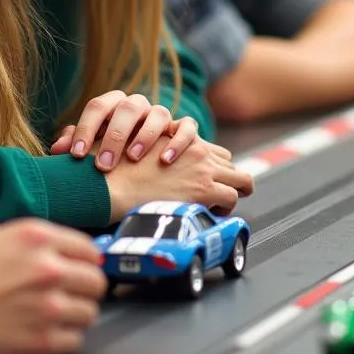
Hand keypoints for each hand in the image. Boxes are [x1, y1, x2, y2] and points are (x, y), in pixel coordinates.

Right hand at [0, 217, 105, 353]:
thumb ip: (4, 229)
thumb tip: (10, 236)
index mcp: (37, 237)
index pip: (88, 248)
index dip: (86, 258)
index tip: (84, 266)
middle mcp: (49, 269)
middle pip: (96, 280)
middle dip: (86, 286)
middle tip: (76, 292)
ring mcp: (48, 306)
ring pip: (90, 311)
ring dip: (78, 313)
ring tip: (63, 314)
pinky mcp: (42, 341)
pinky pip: (75, 340)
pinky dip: (67, 337)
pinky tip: (52, 333)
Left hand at [49, 90, 198, 169]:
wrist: (146, 160)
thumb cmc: (111, 153)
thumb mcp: (93, 148)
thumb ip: (76, 144)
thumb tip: (56, 148)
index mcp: (113, 106)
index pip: (98, 106)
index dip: (86, 128)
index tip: (77, 155)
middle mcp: (138, 106)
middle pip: (127, 107)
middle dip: (114, 136)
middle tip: (103, 165)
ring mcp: (161, 115)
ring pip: (158, 113)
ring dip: (146, 134)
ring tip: (133, 158)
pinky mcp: (183, 128)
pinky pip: (187, 127)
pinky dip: (178, 141)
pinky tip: (165, 160)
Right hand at [103, 133, 253, 221]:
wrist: (113, 185)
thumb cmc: (116, 169)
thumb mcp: (135, 146)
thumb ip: (149, 148)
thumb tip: (129, 153)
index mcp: (182, 138)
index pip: (213, 150)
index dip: (213, 167)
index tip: (206, 180)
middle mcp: (198, 150)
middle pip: (229, 163)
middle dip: (226, 179)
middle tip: (217, 195)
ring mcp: (203, 169)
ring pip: (240, 179)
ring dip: (232, 192)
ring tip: (220, 206)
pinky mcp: (204, 190)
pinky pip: (232, 198)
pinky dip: (226, 207)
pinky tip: (212, 214)